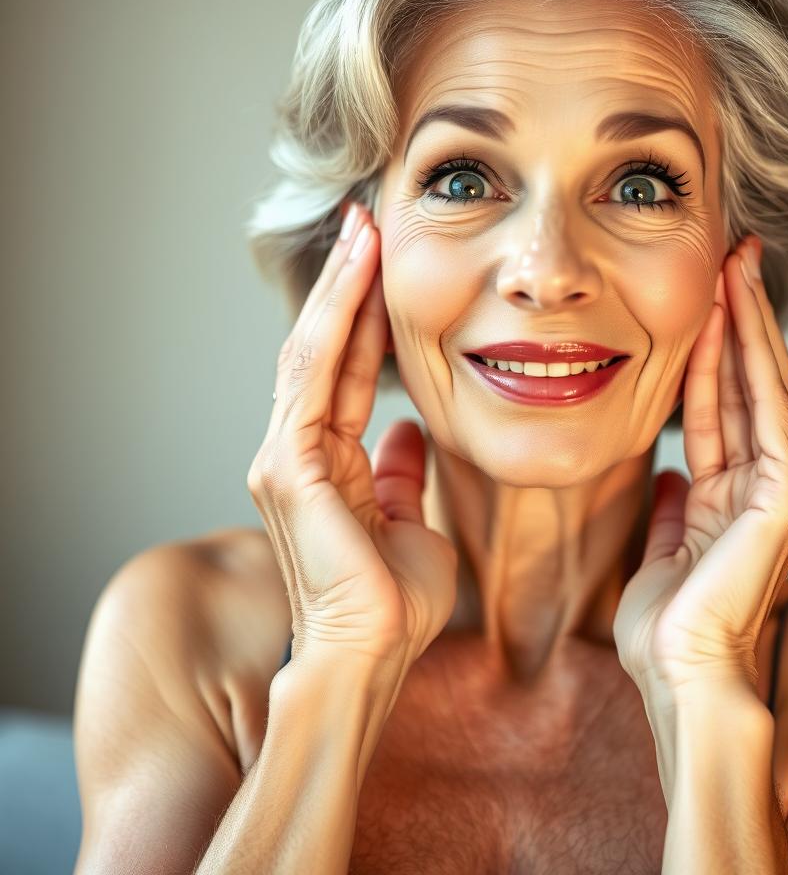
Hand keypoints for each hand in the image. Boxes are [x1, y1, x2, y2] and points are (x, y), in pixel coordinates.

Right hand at [247, 201, 457, 678]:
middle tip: (368, 223)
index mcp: (326, 466)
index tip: (384, 266)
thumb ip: (401, 477)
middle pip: (322, 351)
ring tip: (364, 230)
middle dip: (347, 286)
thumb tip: (407, 439)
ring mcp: (285, 457)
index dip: (364, 319)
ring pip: (313, 352)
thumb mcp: (410, 522)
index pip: (345, 374)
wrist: (374, 655)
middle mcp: (296, 453)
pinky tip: (359, 278)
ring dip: (341, 289)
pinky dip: (337, 323)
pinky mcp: (288, 466)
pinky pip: (314, 377)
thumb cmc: (392, 602)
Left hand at [613, 235, 787, 699]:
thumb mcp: (660, 552)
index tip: (701, 299)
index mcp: (732, 498)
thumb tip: (668, 481)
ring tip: (735, 267)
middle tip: (730, 257)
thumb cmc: (665, 629)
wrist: (678, 675)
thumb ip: (671, 512)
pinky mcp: (787, 500)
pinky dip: (756, 360)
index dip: (713, 352)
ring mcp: (783, 491)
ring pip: (767, 387)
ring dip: (751, 324)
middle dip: (739, 320)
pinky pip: (771, 414)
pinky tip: (739, 315)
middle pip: (753, 385)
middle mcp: (765, 487)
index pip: (725, 407)